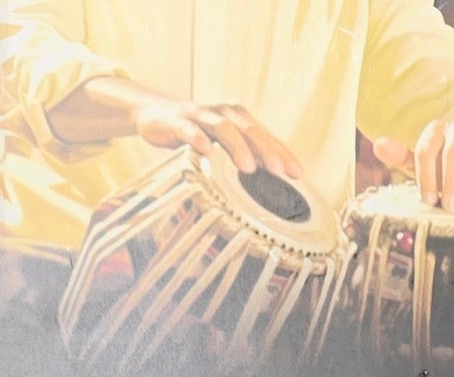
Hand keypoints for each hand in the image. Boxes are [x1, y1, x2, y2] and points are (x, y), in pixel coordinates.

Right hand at [49, 75, 304, 188]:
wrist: (155, 114)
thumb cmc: (195, 133)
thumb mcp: (221, 145)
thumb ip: (243, 157)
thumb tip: (271, 184)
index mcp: (238, 120)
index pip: (265, 136)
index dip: (282, 153)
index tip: (298, 175)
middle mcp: (223, 114)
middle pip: (248, 129)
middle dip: (266, 150)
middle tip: (280, 172)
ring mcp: (200, 116)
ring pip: (222, 128)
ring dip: (237, 147)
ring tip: (248, 169)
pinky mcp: (177, 122)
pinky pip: (189, 130)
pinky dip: (198, 139)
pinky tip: (206, 152)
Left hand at [370, 119, 453, 211]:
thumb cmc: (447, 176)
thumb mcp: (423, 169)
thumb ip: (402, 158)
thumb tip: (378, 143)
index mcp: (437, 134)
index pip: (427, 148)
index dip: (427, 175)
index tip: (428, 200)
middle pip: (453, 148)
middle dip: (450, 179)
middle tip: (450, 205)